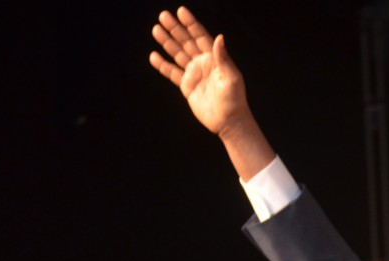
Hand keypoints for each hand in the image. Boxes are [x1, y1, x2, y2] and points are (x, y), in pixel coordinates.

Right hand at [149, 6, 246, 137]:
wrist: (228, 121)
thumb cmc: (234, 100)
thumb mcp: (231, 77)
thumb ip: (223, 57)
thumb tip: (219, 37)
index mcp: (214, 58)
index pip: (200, 37)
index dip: (191, 24)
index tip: (181, 11)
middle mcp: (203, 63)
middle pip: (186, 42)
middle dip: (175, 29)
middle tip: (163, 15)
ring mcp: (194, 74)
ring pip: (177, 54)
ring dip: (166, 42)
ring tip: (155, 29)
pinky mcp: (187, 86)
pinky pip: (172, 73)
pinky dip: (162, 65)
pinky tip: (154, 56)